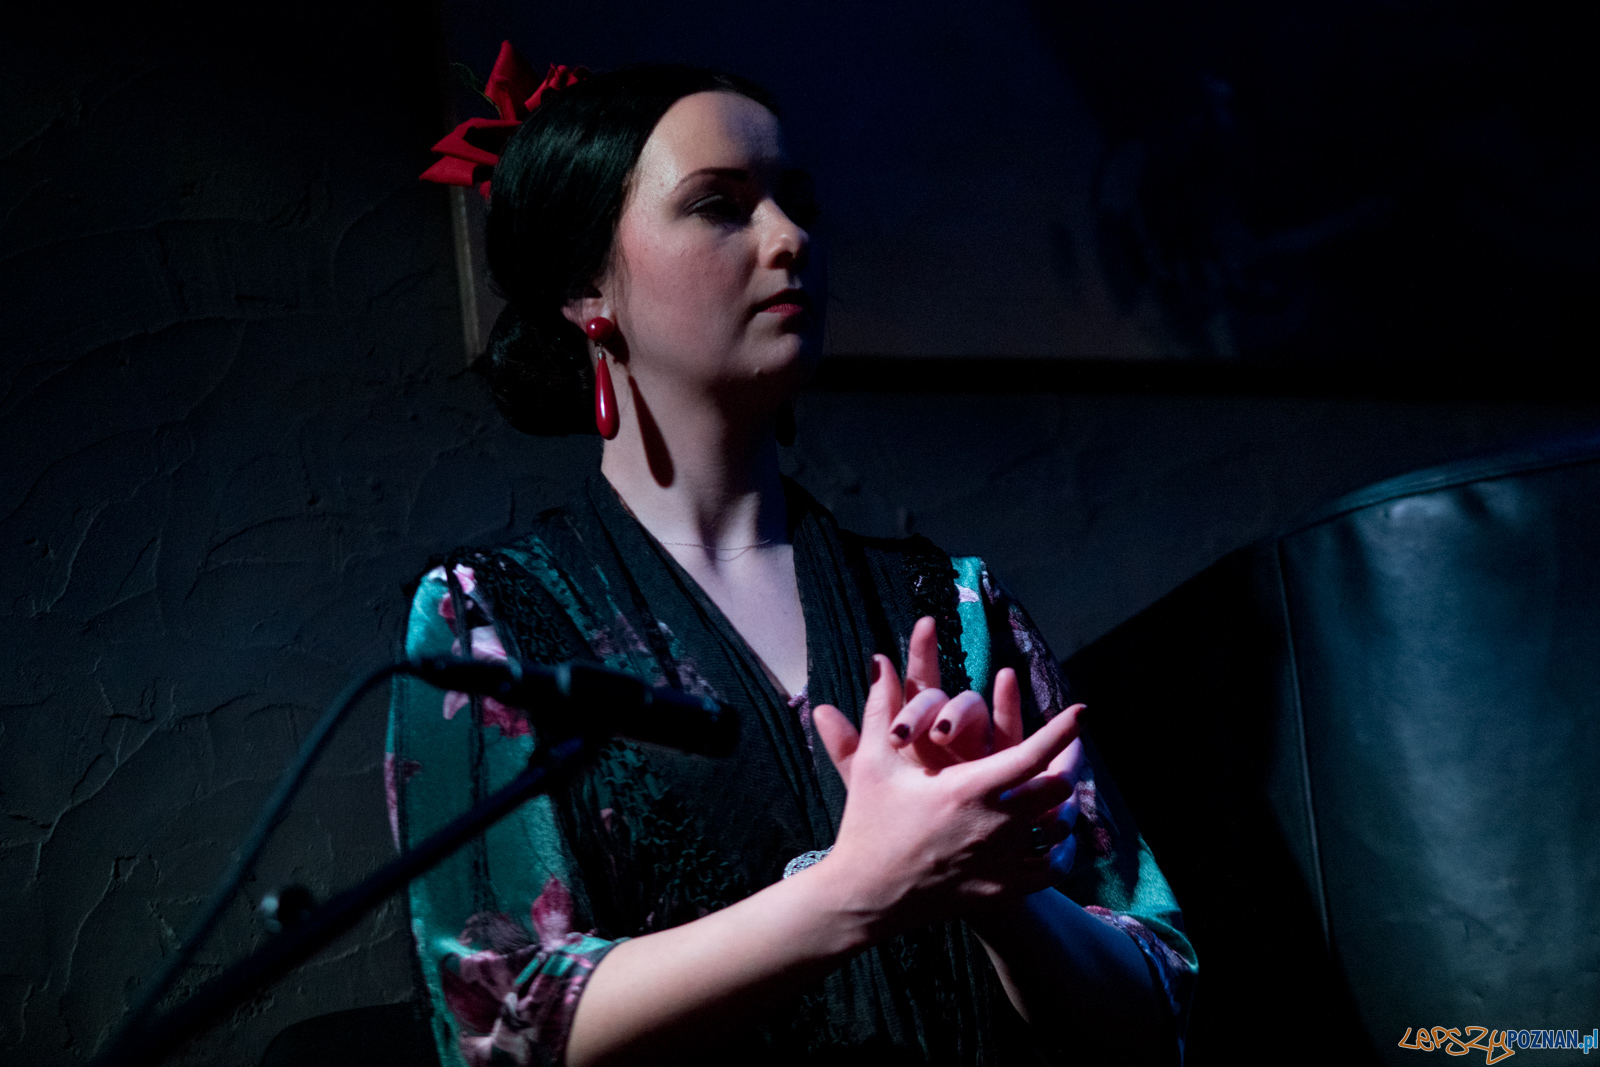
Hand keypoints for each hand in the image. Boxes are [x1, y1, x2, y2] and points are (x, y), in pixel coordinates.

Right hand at [811, 654, 1081, 929]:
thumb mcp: (873, 764)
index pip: (1032, 755)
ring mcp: (1001, 863)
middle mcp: (992, 826)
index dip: (1062, 731)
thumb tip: (878, 660)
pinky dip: (1059, 849)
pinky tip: (1055, 835)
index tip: (1081, 711)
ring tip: (1062, 787)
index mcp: (966, 790)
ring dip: (1065, 805)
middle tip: (1072, 748)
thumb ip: (882, 708)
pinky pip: (1052, 868)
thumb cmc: (867, 825)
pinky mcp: (1001, 890)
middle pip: (1058, 789)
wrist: (864, 898)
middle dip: (1070, 763)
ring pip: (1061, 828)